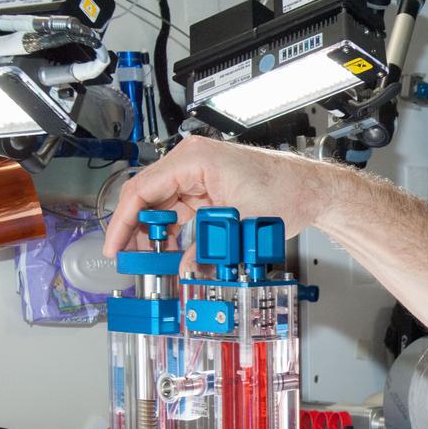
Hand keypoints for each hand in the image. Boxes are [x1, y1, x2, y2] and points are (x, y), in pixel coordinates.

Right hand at [101, 135, 340, 258]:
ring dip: (156, 232)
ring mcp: (201, 174)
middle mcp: (193, 162)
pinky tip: (171, 250)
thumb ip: (205, 249)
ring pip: (163, 205)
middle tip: (129, 257)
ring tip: (150, 259)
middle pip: (149, 197)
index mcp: (194, 159)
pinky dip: (174, 229)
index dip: (124, 221)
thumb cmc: (287, 191)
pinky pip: (181, 209)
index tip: (115, 245)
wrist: (313, 190)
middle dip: (137, 229)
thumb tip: (184, 269)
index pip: (143, 189)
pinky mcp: (211, 188)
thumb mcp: (240, 225)